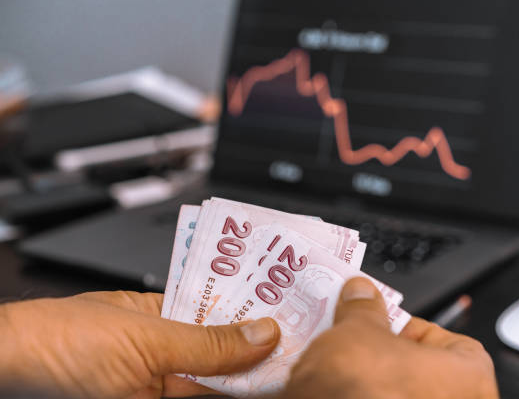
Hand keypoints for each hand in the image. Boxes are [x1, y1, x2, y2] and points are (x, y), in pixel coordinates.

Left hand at [0, 291, 279, 397]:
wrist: (6, 380)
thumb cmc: (59, 342)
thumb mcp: (145, 338)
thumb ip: (207, 342)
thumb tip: (262, 332)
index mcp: (161, 313)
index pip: (220, 312)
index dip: (257, 315)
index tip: (294, 319)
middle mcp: (163, 350)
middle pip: (224, 352)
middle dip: (262, 353)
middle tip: (303, 353)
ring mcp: (158, 385)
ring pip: (216, 386)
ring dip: (252, 382)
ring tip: (291, 375)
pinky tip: (254, 393)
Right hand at [282, 278, 498, 398]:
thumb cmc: (357, 387)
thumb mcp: (359, 329)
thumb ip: (366, 309)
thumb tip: (362, 294)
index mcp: (469, 378)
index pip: (454, 342)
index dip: (416, 329)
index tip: (388, 324)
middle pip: (430, 373)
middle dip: (396, 359)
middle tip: (367, 344)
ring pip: (410, 397)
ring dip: (385, 384)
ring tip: (352, 370)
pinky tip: (350, 393)